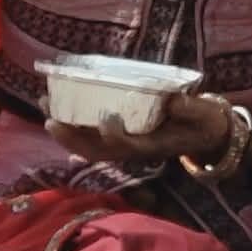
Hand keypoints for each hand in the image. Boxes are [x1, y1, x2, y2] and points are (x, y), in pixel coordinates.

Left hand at [45, 91, 232, 167]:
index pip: (129, 147)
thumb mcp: (204, 115)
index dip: (115, 136)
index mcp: (154, 146)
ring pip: (89, 147)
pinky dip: (72, 127)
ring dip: (65, 131)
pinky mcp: (120, 137)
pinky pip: (91, 137)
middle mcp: (134, 149)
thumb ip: (191, 109)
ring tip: (45, 109)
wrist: (206, 136)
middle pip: (98, 151)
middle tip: (49, 117)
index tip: (106, 116)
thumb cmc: (205, 123)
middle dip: (72, 136)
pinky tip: (56, 112)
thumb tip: (173, 99)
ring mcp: (125, 145)